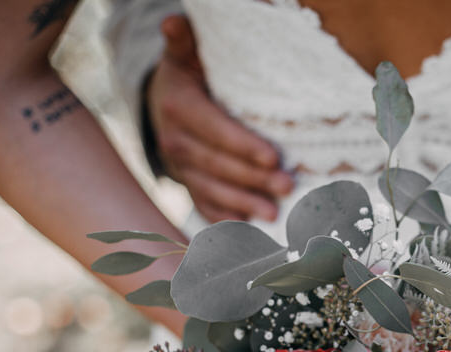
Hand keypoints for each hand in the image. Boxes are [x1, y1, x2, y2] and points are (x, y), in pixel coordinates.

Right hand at [146, 15, 293, 221]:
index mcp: (179, 106)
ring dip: (244, 204)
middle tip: (286, 187)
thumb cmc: (190, 74)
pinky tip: (250, 230)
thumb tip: (173, 20)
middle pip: (218, 164)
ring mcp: (181, 169)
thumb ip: (185, 41)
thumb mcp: (186, 55)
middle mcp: (175, 141)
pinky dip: (226, 221)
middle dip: (252, 179)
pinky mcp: (188, 186)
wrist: (163, 102)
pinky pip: (205, 207)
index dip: (242, 145)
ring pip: (213, 190)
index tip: (273, 157)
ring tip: (274, 214)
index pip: (214, 129)